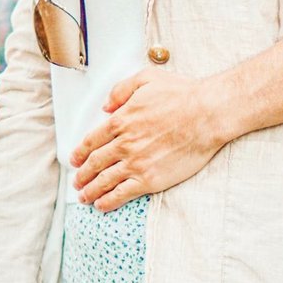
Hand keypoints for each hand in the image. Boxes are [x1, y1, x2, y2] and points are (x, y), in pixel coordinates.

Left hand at [70, 66, 223, 210]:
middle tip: (77, 181)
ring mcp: (135, 163)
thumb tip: (105, 107)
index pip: (91, 140)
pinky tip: (101, 204)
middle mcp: (123, 144)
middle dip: (82, 174)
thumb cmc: (182, 95)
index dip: (80, 152)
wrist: (207, 115)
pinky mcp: (149, 179)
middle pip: (95, 163)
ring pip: (104, 180)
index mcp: (121, 120)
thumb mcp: (146, 78)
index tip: (74, 160)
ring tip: (84, 196)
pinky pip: (122, 193)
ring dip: (90, 190)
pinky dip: (108, 200)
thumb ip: (121, 90)